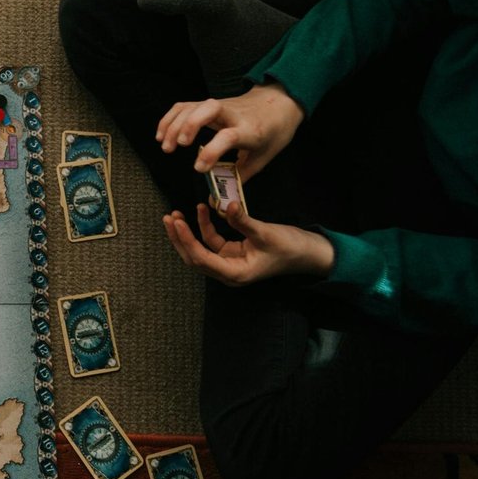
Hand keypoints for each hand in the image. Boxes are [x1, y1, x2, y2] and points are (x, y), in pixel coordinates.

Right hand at [155, 83, 303, 178]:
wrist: (278, 104)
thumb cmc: (272, 133)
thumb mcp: (263, 158)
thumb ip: (239, 177)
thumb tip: (218, 199)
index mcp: (250, 131)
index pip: (229, 136)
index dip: (212, 152)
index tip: (199, 169)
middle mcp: (233, 115)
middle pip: (209, 109)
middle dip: (189, 125)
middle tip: (178, 147)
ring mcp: (218, 106)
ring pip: (192, 106)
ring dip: (174, 125)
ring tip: (166, 147)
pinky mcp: (206, 103)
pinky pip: (183, 107)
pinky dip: (169, 119)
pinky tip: (162, 135)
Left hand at [164, 202, 333, 284]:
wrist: (309, 253)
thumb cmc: (291, 247)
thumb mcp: (266, 233)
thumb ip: (243, 221)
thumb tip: (226, 205)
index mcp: (236, 273)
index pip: (202, 259)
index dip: (188, 241)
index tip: (177, 223)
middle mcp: (229, 271)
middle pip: (195, 257)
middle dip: (180, 239)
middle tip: (168, 218)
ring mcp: (230, 262)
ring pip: (200, 249)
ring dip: (188, 232)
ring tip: (175, 214)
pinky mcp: (233, 253)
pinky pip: (212, 241)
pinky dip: (204, 227)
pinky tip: (201, 210)